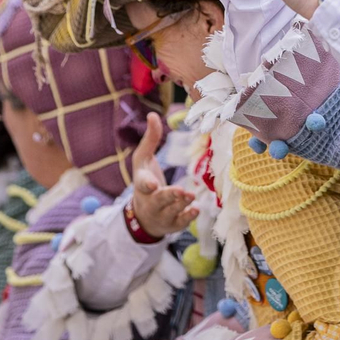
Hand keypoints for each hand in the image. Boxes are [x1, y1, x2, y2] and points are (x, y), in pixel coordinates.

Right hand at [130, 113, 197, 237]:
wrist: (143, 216)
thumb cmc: (146, 182)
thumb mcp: (143, 161)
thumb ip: (150, 139)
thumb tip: (153, 115)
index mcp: (143, 185)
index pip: (143, 184)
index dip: (147, 184)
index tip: (153, 184)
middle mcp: (151, 201)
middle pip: (159, 200)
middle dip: (169, 195)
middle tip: (181, 190)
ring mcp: (162, 215)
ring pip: (171, 211)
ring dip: (181, 204)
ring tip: (190, 195)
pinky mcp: (173, 224)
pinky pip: (180, 222)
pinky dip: (187, 217)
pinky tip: (196, 209)